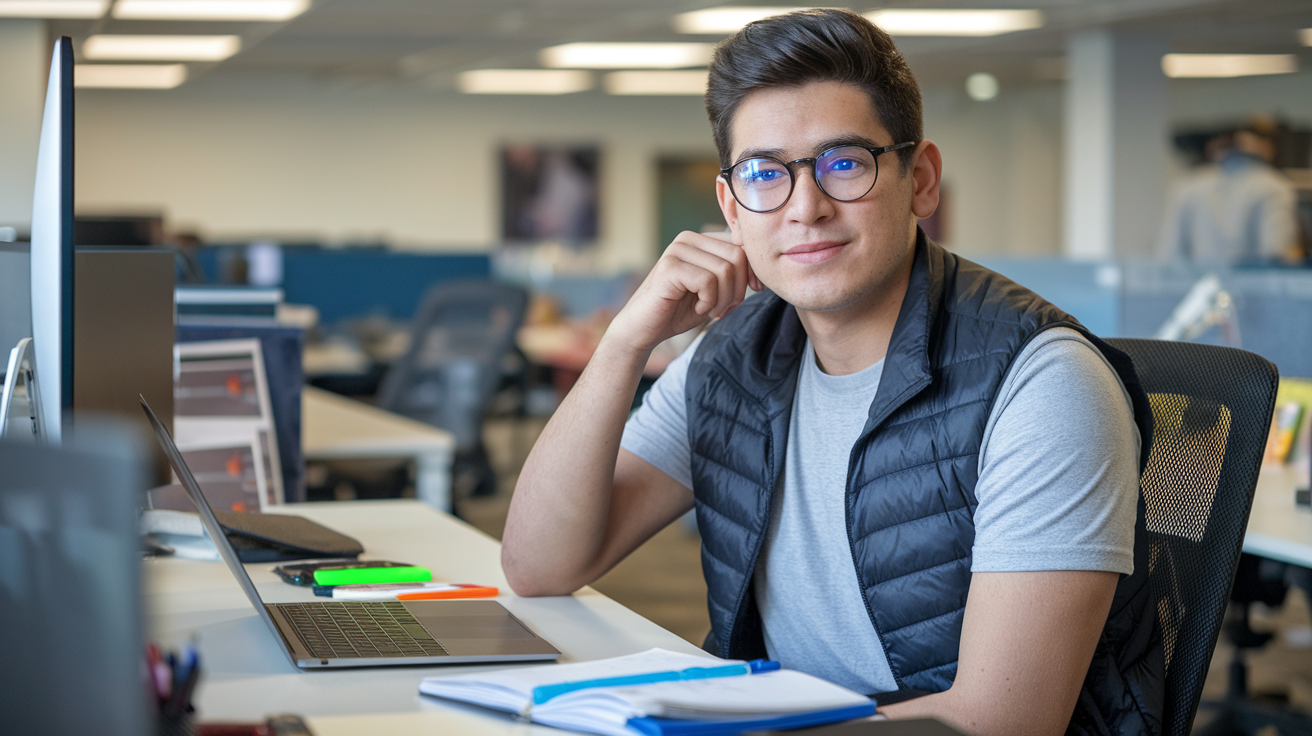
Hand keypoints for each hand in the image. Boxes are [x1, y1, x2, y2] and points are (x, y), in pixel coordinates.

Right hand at [605, 230, 759, 355]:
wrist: (644, 330)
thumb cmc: (679, 311)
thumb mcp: (714, 289)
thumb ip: (732, 272)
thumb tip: (762, 265)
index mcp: (700, 239)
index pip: (742, 245)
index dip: (752, 271)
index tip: (752, 292)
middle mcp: (688, 239)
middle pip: (738, 256)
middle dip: (739, 289)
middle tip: (724, 309)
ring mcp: (677, 250)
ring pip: (726, 270)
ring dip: (724, 299)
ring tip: (709, 310)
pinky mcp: (670, 267)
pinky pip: (708, 281)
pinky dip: (709, 302)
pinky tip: (697, 309)